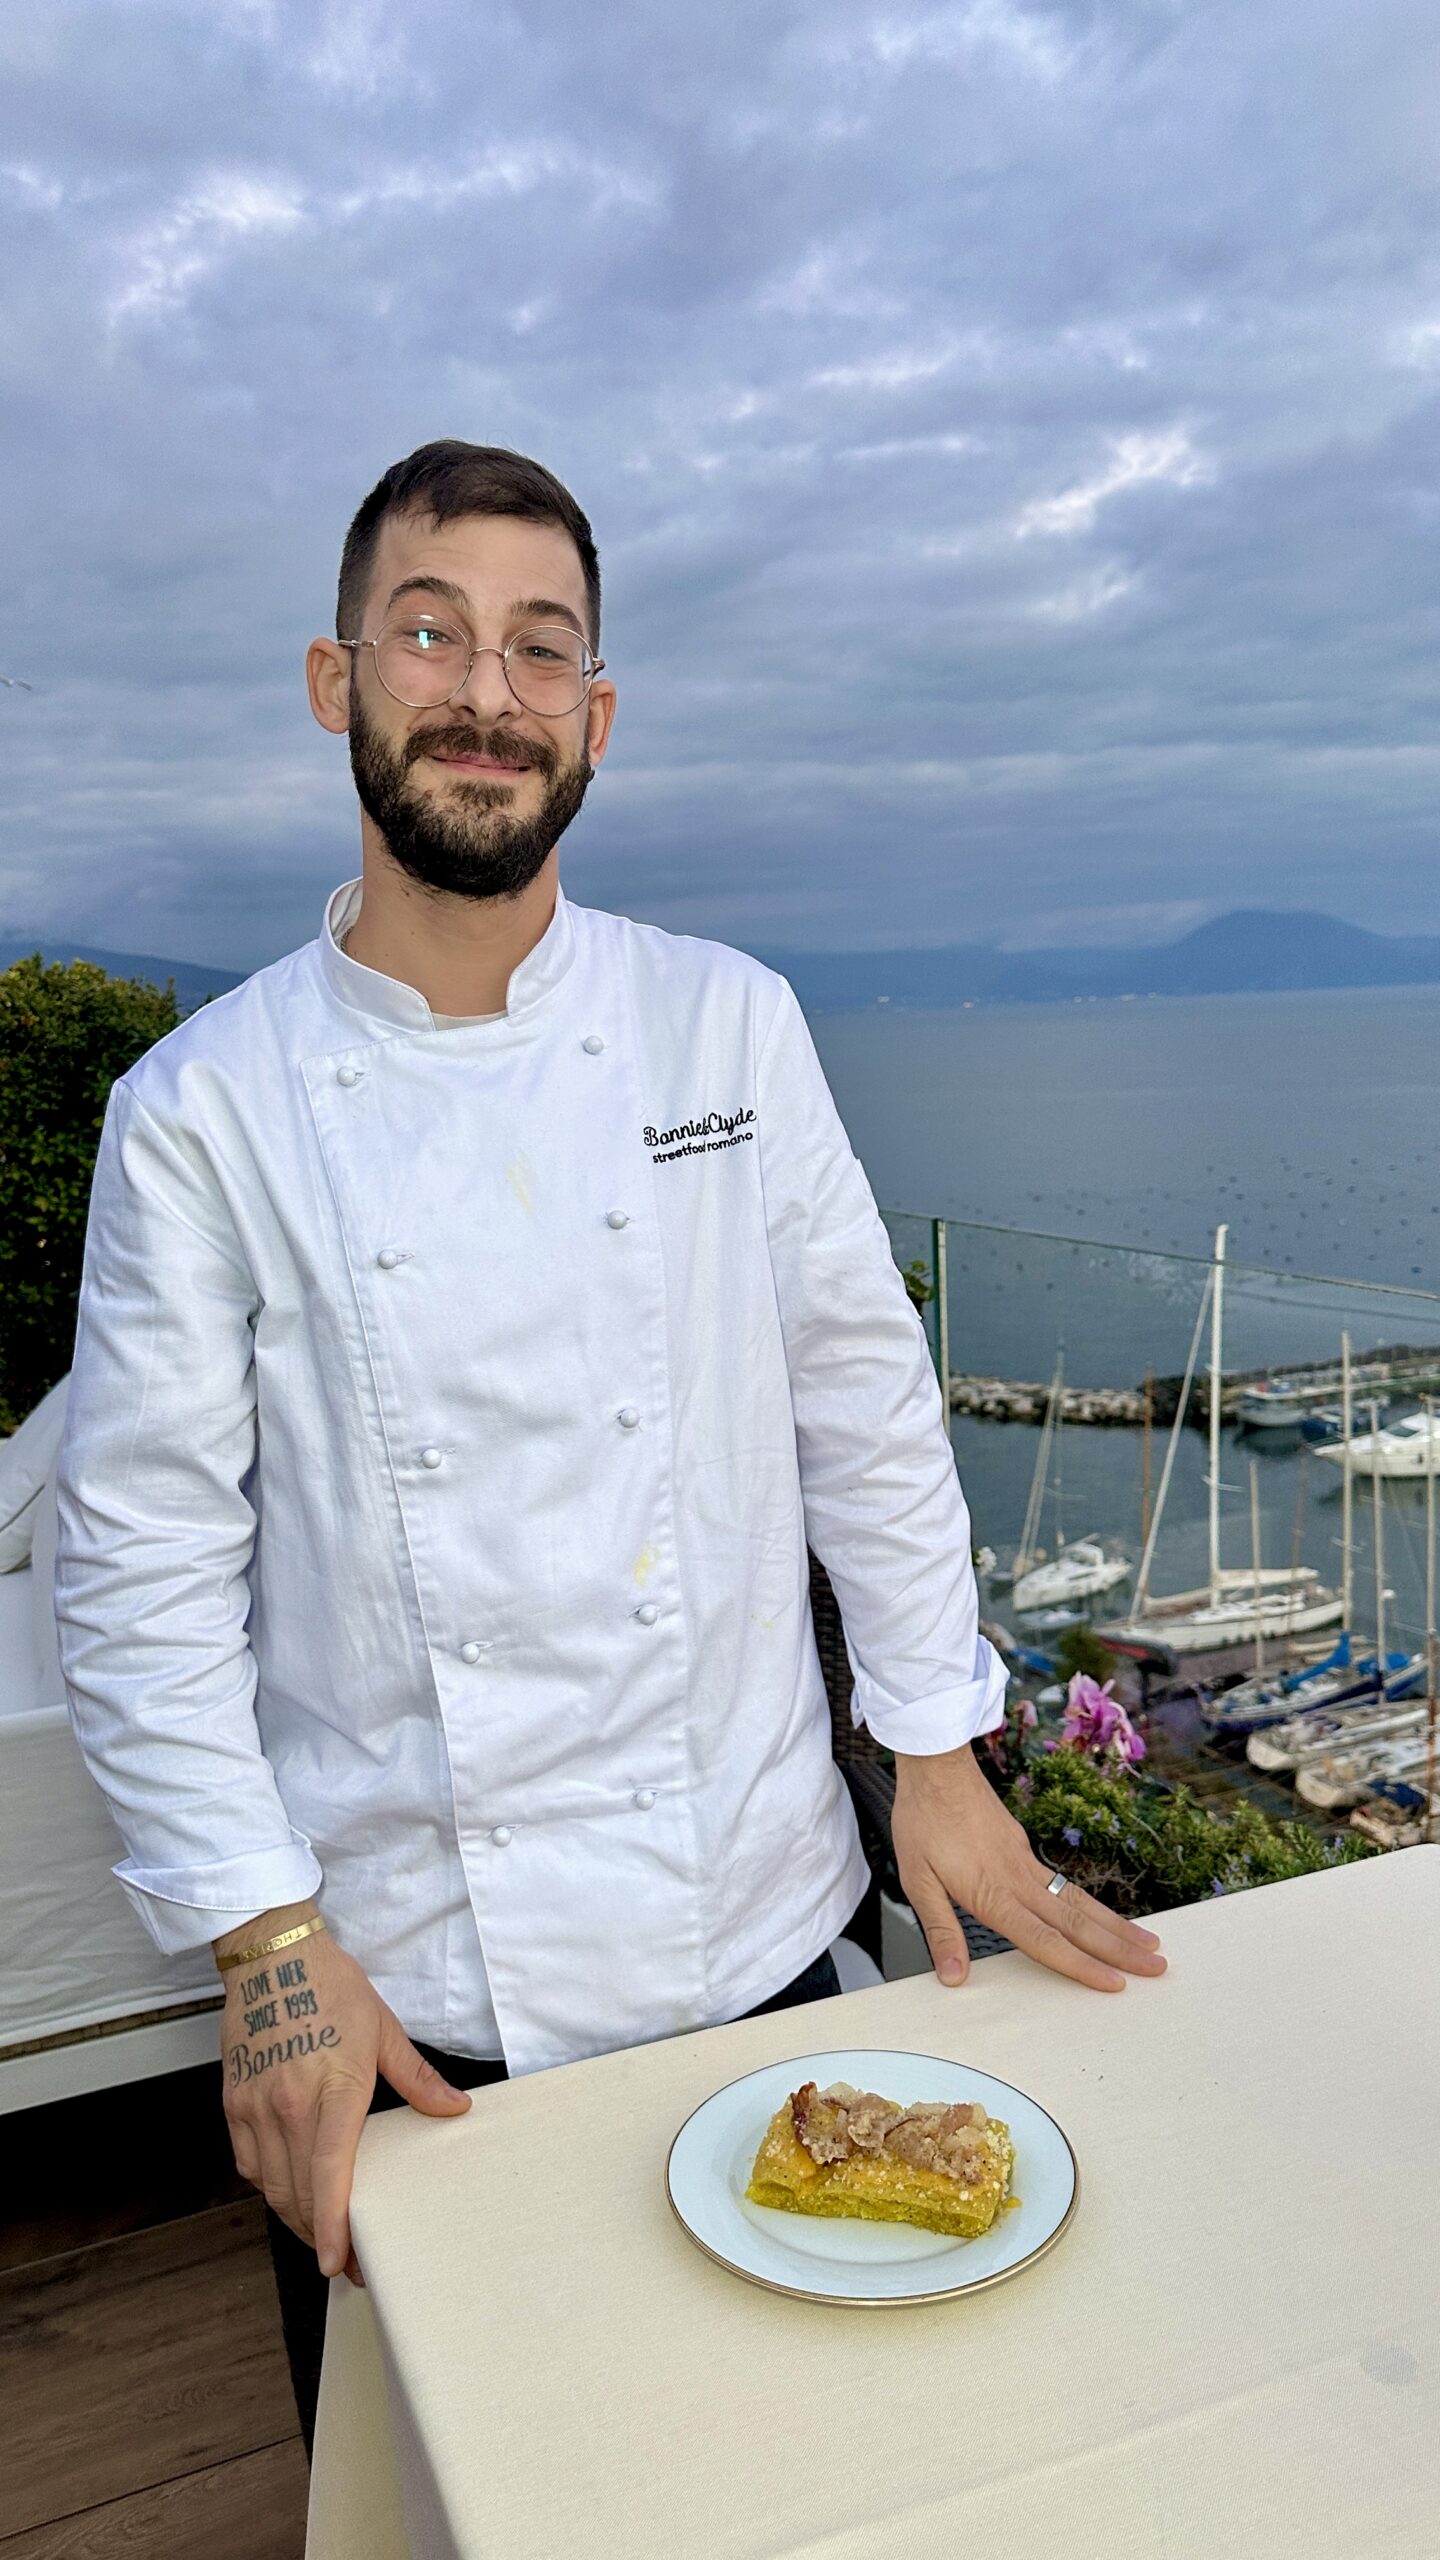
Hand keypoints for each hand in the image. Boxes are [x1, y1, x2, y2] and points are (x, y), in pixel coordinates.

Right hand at [216, 1902, 471, 2282]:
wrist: (272, 1954)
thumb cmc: (330, 1986)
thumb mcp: (384, 2029)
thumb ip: (418, 2079)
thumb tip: (455, 2109)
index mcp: (333, 2087)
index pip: (330, 2173)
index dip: (332, 2226)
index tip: (338, 2262)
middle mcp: (288, 2104)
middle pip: (300, 2193)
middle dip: (321, 2236)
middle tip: (347, 2258)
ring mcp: (255, 2106)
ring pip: (272, 2186)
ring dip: (296, 2217)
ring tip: (322, 2232)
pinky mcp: (233, 2102)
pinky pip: (250, 2164)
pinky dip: (270, 2187)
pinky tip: (290, 2189)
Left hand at [892, 1745, 1166, 1992]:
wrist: (936, 1766)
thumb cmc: (923, 1821)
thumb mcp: (916, 1881)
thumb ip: (940, 1930)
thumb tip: (954, 1976)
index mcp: (995, 1894)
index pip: (1045, 1940)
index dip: (1082, 1966)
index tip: (1116, 1984)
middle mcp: (1020, 1880)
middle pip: (1078, 1923)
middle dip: (1121, 1949)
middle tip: (1158, 1966)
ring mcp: (1027, 1862)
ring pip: (1080, 1901)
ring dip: (1116, 1927)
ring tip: (1149, 1942)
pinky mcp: (1024, 1848)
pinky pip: (1066, 1884)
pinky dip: (1092, 1905)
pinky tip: (1101, 1916)